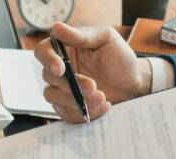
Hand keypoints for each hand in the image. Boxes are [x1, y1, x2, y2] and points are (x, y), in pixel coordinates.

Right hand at [34, 22, 149, 122]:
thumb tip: (57, 27)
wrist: (132, 82)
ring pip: (53, 97)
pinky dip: (84, 113)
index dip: (47, 60)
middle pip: (49, 77)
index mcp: (64, 48)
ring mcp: (62, 89)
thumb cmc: (119, 57)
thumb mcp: (105, 39)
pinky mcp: (69, 107)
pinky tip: (103, 107)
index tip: (61, 69)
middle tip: (93, 87)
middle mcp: (60, 69)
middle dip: (71, 84)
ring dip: (76, 100)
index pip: (42, 51)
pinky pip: (66, 114)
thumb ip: (82, 35)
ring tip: (101, 97)